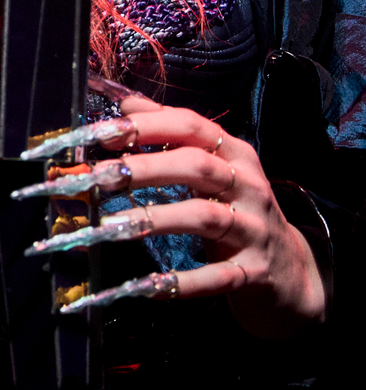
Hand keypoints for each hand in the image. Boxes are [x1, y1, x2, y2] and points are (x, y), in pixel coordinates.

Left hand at [24, 95, 326, 337]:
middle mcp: (247, 184)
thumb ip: (171, 133)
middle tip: (99, 176)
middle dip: (145, 168)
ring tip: (112, 225)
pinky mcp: (255, 272)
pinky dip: (183, 282)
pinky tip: (148, 285)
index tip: (100, 133)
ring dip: (155, 219)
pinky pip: (218, 277)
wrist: (291, 271)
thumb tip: (126, 104)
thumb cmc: (237, 209)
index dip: (145, 126)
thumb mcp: (213, 166)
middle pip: (196, 166)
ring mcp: (254, 228)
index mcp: (233, 152)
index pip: (189, 125)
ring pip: (204, 216)